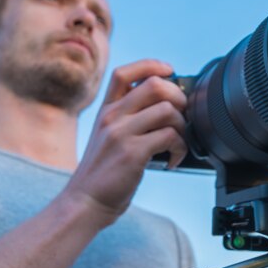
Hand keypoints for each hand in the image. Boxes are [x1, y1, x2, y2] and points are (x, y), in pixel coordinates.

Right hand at [63, 59, 187, 224]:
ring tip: (177, 142)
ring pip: (167, 110)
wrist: (84, 202)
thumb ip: (127, 119)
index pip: (125, 73)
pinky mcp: (132, 153)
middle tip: (181, 115)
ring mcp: (121, 133)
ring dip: (182, 126)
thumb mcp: (106, 137)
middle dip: (178, 97)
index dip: (151, 65)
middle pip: (155, 85)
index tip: (169, 71)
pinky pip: (170, 136)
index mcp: (106, 110)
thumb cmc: (102, 173)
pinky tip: (173, 159)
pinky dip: (180, 148)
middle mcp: (112, 117)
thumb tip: (164, 107)